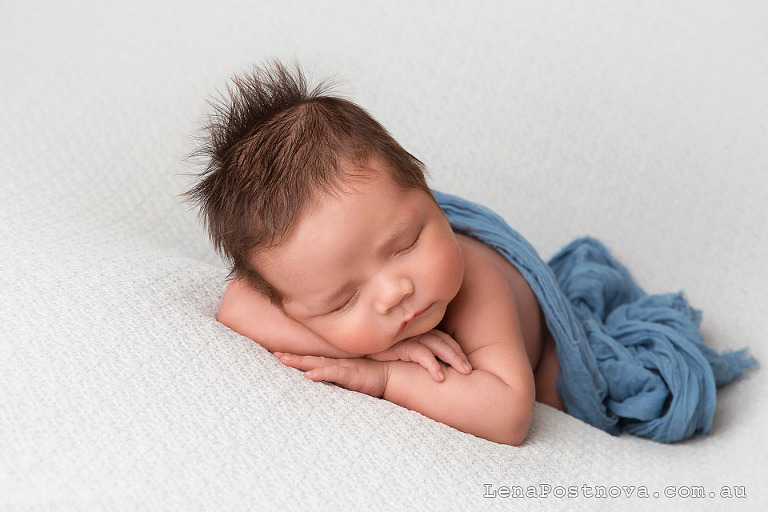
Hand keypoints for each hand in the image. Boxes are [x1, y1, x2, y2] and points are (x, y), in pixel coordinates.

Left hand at [274, 353, 388, 396]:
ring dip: (299, 362)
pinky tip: (309, 375)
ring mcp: (342, 367)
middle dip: (291, 358)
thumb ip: (338, 379)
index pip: (311, 361)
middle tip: (274, 355)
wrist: (391, 374)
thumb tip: (322, 384)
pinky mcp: (351, 374)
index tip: (277, 356)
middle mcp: (335, 363)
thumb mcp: (350, 379)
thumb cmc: (371, 378)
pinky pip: (333, 373)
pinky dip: (321, 373)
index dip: (295, 358)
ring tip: (282, 360)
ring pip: (317, 363)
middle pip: (309, 359)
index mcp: (334, 365)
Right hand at [367, 329, 471, 381]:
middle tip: (469, 369)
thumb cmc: (372, 353)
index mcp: (415, 331)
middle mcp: (412, 331)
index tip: (466, 364)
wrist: (350, 349)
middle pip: (442, 339)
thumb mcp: (395, 352)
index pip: (442, 337)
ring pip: (436, 344)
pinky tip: (439, 377)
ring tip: (464, 372)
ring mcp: (406, 336)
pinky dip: (431, 364)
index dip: (455, 349)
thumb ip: (410, 352)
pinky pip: (419, 353)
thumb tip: (431, 366)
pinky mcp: (397, 344)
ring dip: (452, 358)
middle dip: (458, 354)